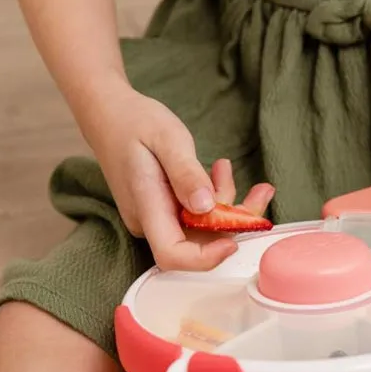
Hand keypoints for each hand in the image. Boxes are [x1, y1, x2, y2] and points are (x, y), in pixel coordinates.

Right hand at [85, 88, 273, 269]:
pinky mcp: (164, 209)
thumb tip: (206, 207)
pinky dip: (215, 197)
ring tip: (228, 168)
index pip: (173, 254)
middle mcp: (150, 221)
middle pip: (197, 243)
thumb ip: (186, 174)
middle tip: (260, 192)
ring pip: (202, 227)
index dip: (206, 257)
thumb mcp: (167, 139)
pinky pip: (197, 214)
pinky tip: (219, 170)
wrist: (110, 114)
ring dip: (228, 205)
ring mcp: (156, 217)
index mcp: (146, 206)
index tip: (233, 239)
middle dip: (234, 223)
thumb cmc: (135, 121)